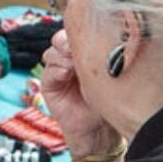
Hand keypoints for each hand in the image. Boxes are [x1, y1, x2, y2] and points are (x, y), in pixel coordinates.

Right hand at [37, 28, 121, 160]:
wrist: (102, 132)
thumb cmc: (112, 101)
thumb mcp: (113, 73)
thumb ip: (108, 54)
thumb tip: (114, 33)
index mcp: (87, 52)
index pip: (78, 32)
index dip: (81, 29)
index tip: (90, 32)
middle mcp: (71, 59)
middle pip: (62, 38)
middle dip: (68, 38)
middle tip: (78, 45)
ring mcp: (59, 72)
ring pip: (53, 51)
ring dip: (62, 54)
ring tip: (75, 62)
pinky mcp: (50, 86)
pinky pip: (48, 71)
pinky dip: (57, 69)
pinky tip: (67, 74)